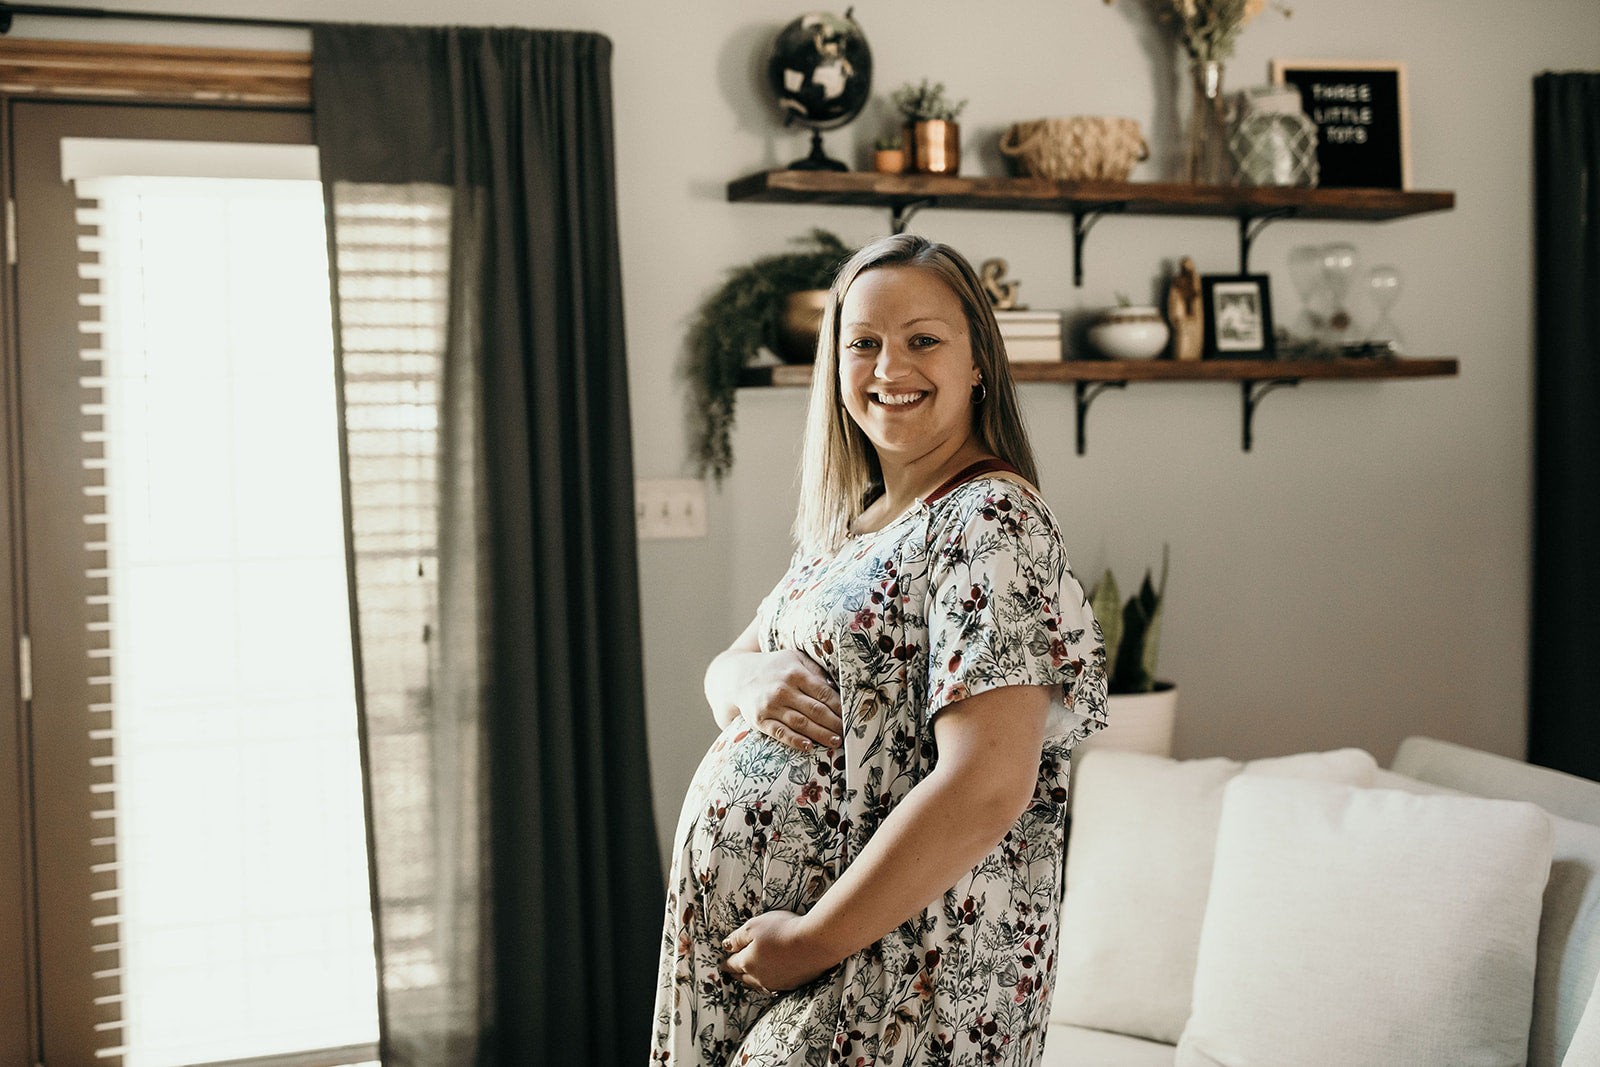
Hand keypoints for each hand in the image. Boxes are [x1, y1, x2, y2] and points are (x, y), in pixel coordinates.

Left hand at [720, 910, 834, 992]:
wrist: (814, 944)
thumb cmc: (783, 930)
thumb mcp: (754, 926)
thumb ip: (737, 937)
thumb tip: (725, 946)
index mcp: (747, 962)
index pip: (731, 964)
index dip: (725, 963)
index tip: (721, 964)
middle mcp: (759, 976)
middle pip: (742, 977)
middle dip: (735, 973)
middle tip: (731, 972)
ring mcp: (776, 982)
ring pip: (757, 984)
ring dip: (750, 980)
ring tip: (746, 977)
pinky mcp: (791, 984)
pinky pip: (773, 985)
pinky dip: (767, 981)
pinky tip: (769, 979)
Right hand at [735, 650, 843, 752]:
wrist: (739, 676)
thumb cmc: (774, 667)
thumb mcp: (794, 659)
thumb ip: (815, 670)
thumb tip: (836, 686)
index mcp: (795, 673)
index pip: (824, 693)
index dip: (840, 707)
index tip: (852, 716)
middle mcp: (783, 689)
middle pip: (815, 710)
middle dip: (835, 723)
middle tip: (848, 733)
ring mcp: (771, 705)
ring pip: (801, 723)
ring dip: (820, 734)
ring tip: (835, 741)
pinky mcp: (760, 720)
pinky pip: (780, 732)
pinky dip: (794, 740)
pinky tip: (808, 746)